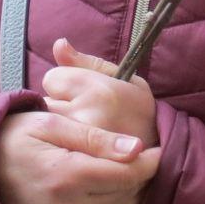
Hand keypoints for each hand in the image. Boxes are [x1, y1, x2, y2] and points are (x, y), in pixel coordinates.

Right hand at [0, 110, 160, 203]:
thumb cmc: (15, 138)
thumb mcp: (52, 124)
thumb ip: (95, 138)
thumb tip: (136, 149)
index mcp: (66, 176)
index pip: (127, 174)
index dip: (148, 161)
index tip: (154, 148)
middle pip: (127, 196)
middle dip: (138, 176)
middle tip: (135, 157)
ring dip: (127, 195)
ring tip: (117, 173)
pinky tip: (102, 193)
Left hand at [40, 39, 157, 146]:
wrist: (158, 150)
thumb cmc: (137, 108)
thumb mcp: (120, 77)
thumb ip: (85, 61)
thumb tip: (59, 44)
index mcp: (97, 90)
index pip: (52, 78)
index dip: (64, 83)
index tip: (81, 92)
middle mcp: (86, 114)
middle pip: (46, 102)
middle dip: (60, 104)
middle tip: (85, 113)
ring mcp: (80, 142)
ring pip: (49, 125)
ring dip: (60, 125)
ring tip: (84, 129)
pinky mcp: (78, 159)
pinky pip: (56, 144)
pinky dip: (63, 143)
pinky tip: (80, 144)